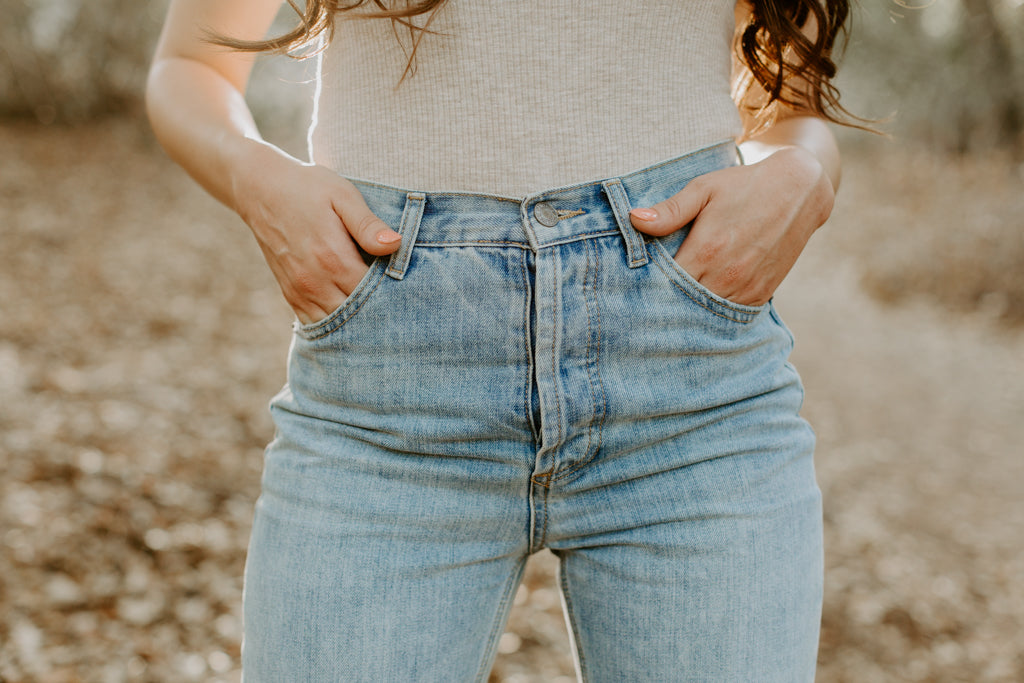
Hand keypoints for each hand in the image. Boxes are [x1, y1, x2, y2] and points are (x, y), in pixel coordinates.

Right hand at [230, 141, 401, 323]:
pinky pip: (315, 323)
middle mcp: (314, 281)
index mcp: (332, 257)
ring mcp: (300, 291)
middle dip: (380, 313)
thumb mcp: (342, 196)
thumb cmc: (309, 188)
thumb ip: (368, 225)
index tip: (411, 291)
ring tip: (380, 315)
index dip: (395, 296)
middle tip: (401, 308)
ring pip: (336, 324)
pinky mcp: (290, 294)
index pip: (373, 294)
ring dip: (358, 323)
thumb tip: (396, 244)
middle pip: (357, 315)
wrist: (260, 189)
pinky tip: (353, 318)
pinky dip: (335, 325)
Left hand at [629, 146, 834, 306]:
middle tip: (649, 296)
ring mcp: (747, 287)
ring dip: (689, 309)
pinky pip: (729, 313)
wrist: (800, 190)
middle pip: (683, 304)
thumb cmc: (744, 185)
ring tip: (673, 301)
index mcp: (707, 250)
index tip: (636, 283)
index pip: (665, 284)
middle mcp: (727, 275)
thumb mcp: (704, 189)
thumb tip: (634, 220)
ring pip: (706, 313)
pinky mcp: (762, 293)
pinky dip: (713, 310)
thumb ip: (670, 211)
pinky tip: (701, 299)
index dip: (649, 286)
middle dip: (666, 301)